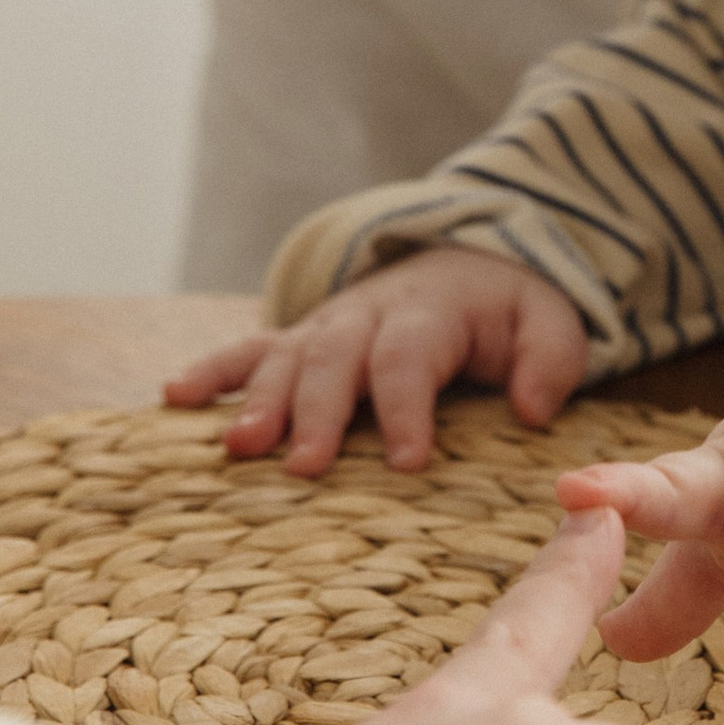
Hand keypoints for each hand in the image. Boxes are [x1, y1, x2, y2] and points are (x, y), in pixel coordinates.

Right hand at [164, 251, 589, 477]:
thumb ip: (551, 359)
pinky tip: (173, 398)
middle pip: (337, 359)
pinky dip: (211, 370)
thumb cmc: (508, 310)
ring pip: (287, 358)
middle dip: (319, 412)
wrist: (467, 259)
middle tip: (306, 466)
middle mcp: (368, 315)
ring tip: (238, 445)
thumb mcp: (550, 322)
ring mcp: (328, 327)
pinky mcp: (302, 339)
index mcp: (431, 312)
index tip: (408, 460)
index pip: (412, 356)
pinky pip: (249, 349)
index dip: (408, 406)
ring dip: (260, 400)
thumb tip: (531, 408)